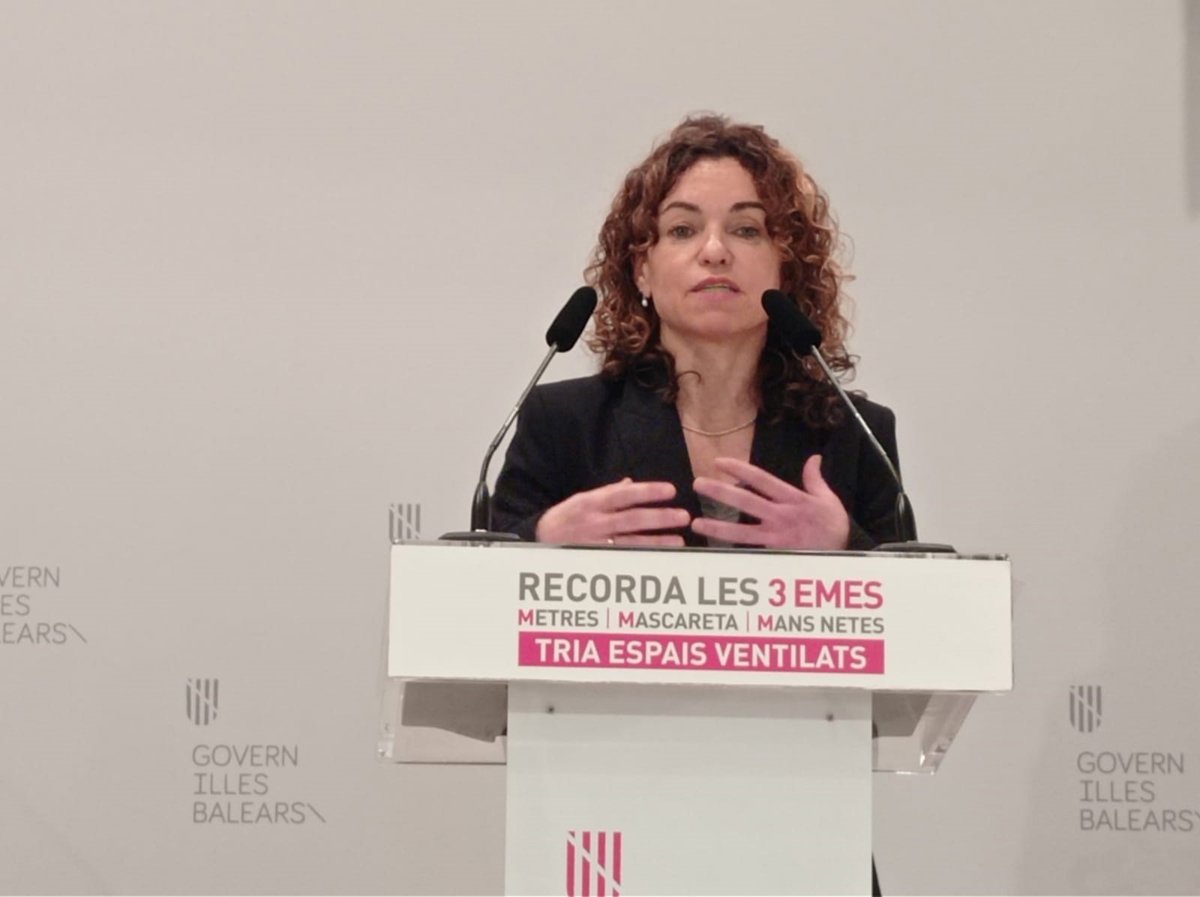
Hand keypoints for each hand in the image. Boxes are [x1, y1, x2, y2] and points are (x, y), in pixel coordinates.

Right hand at [535, 478, 690, 546]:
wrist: (536, 543)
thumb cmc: (562, 519)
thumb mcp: (580, 500)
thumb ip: (607, 493)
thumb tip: (630, 483)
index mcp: (591, 503)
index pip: (624, 494)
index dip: (648, 491)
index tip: (670, 490)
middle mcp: (595, 522)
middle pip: (633, 519)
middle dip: (660, 518)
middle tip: (683, 516)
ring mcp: (596, 543)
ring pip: (633, 543)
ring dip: (658, 541)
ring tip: (679, 540)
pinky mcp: (597, 560)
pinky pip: (624, 559)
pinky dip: (644, 558)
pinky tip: (660, 557)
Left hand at [691, 455, 849, 549]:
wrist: (843, 558)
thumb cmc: (833, 528)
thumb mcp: (828, 500)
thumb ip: (815, 480)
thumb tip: (814, 458)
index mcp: (793, 500)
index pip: (762, 480)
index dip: (740, 470)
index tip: (719, 462)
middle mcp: (781, 517)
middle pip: (746, 502)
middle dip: (720, 492)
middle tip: (697, 484)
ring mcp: (776, 538)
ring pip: (741, 532)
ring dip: (717, 527)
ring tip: (696, 523)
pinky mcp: (774, 556)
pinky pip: (750, 553)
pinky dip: (732, 552)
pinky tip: (713, 551)